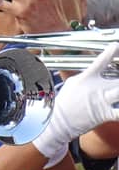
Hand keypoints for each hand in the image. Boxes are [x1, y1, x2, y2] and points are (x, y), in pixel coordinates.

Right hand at [33, 41, 118, 164]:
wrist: (57, 123)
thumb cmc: (64, 103)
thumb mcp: (71, 84)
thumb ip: (86, 76)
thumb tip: (96, 70)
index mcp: (87, 78)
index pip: (102, 60)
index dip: (113, 51)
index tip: (116, 46)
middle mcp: (96, 88)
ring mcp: (101, 101)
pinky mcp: (105, 115)